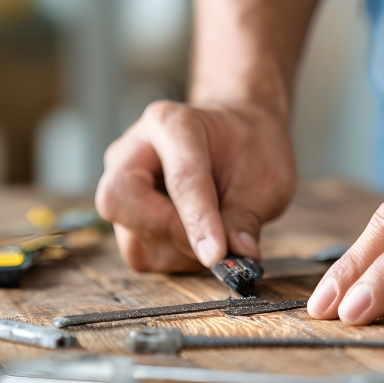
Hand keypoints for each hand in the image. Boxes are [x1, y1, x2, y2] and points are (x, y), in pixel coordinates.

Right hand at [95, 100, 294, 271]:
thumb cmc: (247, 150)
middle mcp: (134, 149)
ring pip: (131, 238)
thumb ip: (245, 218)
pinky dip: (175, 257)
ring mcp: (120, 181)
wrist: (235, 136)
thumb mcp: (263, 179)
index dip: (198, 221)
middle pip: (120, 201)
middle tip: (214, 246)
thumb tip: (238, 258)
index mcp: (172, 124)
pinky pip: (140, 253)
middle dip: (168, 233)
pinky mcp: (124, 213)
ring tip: (217, 237)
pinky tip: (199, 239)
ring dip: (178, 251)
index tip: (218, 254)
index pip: (180, 178)